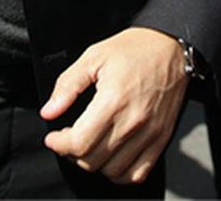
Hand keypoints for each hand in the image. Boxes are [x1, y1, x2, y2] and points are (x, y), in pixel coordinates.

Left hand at [40, 27, 187, 184]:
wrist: (170, 46)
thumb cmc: (134, 49)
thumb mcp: (93, 57)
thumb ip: (68, 85)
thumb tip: (49, 111)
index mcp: (113, 100)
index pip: (79, 143)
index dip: (59, 144)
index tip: (54, 137)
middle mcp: (133, 121)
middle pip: (92, 160)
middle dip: (72, 153)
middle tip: (69, 138)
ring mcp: (149, 133)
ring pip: (112, 170)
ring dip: (94, 163)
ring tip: (89, 146)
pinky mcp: (161, 138)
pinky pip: (137, 174)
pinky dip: (120, 174)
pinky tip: (111, 158)